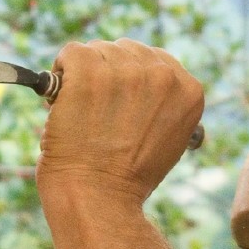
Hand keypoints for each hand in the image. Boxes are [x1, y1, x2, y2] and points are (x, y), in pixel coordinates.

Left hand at [37, 40, 204, 205]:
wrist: (98, 198)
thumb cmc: (126, 179)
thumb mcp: (165, 139)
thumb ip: (161, 104)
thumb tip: (136, 79)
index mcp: (189, 91)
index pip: (156, 61)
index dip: (131, 79)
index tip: (117, 102)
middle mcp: (163, 76)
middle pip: (126, 50)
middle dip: (107, 73)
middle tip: (94, 109)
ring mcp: (126, 72)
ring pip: (96, 50)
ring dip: (83, 75)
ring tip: (78, 110)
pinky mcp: (89, 72)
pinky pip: (70, 53)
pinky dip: (59, 73)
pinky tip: (60, 99)